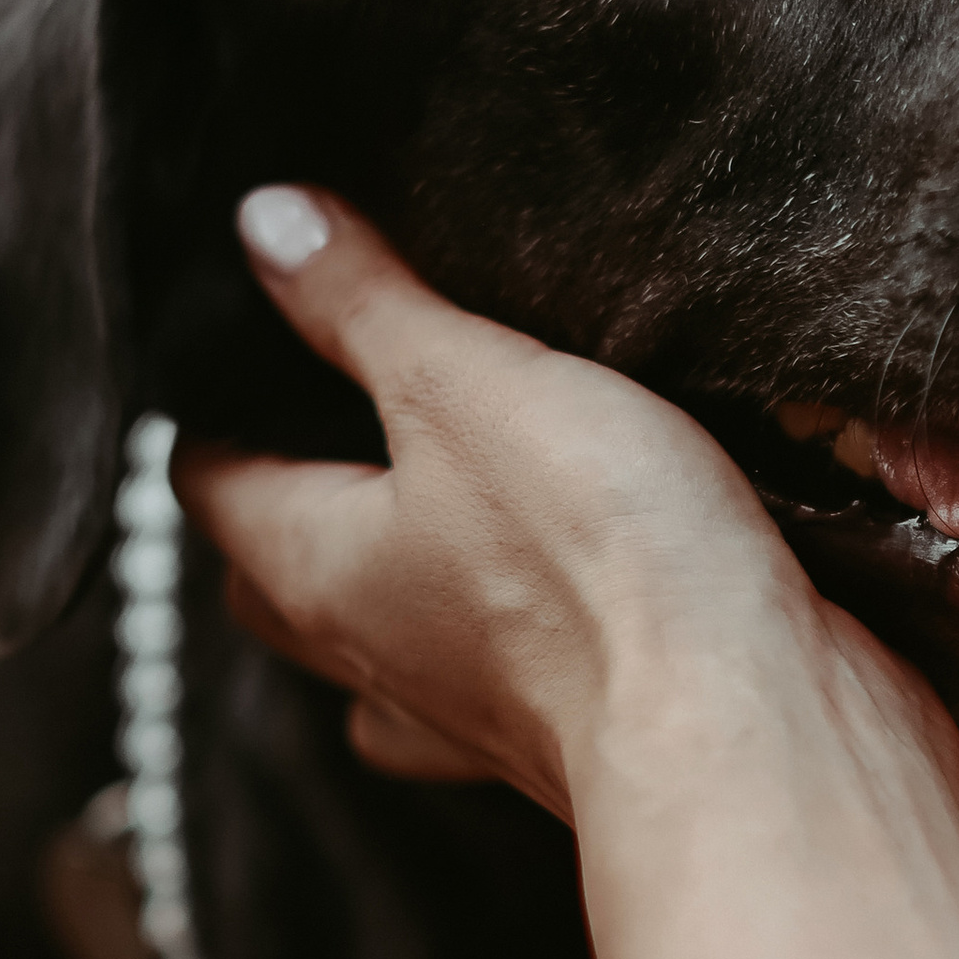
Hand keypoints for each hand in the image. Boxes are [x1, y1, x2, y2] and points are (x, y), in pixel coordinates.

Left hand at [175, 186, 955, 826]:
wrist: (750, 731)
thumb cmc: (598, 567)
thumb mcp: (467, 384)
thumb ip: (363, 305)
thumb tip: (264, 223)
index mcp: (315, 570)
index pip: (208, 481)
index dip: (217, 402)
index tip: (258, 334)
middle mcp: (376, 658)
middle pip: (282, 577)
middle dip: (296, 498)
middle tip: (341, 411)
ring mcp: (471, 716)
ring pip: (389, 643)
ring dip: (400, 581)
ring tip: (452, 501)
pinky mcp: (573, 735)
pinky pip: (504, 682)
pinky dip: (515, 631)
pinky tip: (566, 588)